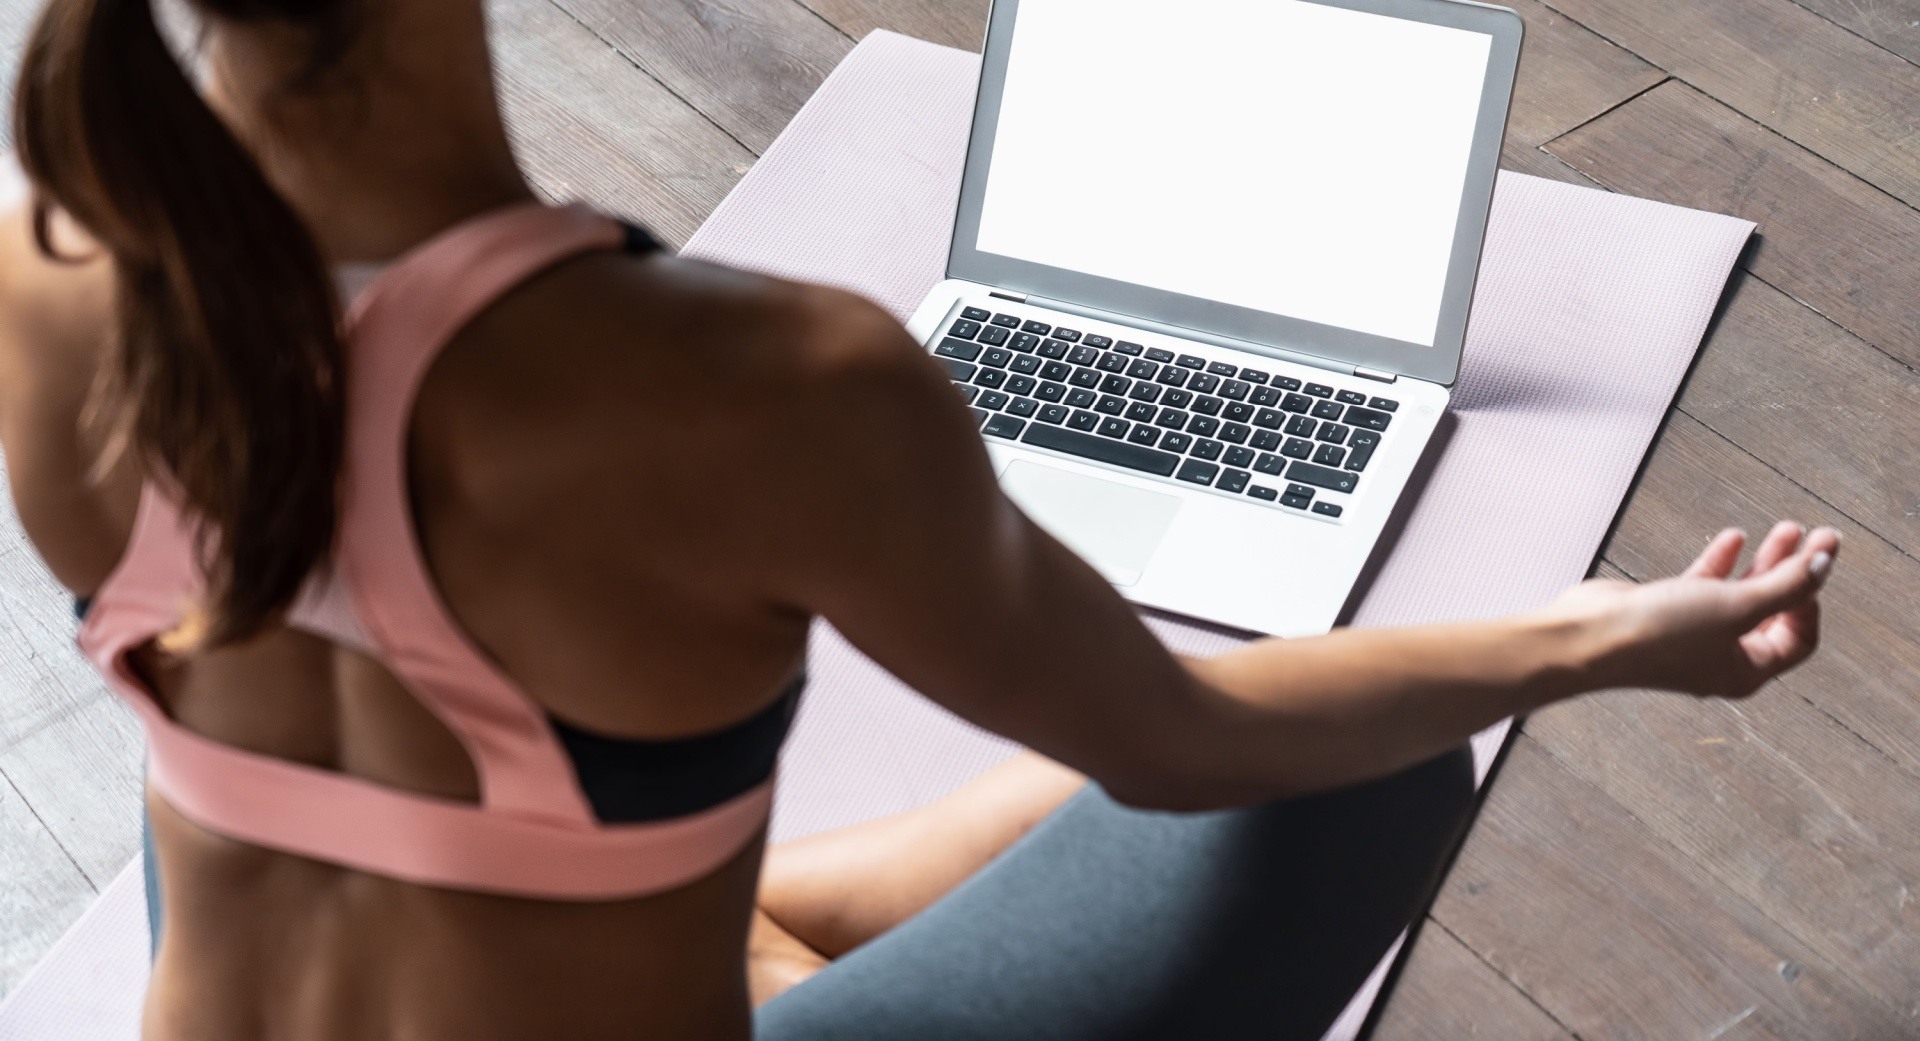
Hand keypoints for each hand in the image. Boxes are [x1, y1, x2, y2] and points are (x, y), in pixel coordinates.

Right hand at [1546, 521, 1839, 699]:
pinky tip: (1733, 538)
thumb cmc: (1658, 635)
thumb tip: (1825, 562)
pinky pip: (1706, 585)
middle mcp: (1721, 657)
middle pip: (1775, 613)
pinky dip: (1722, 562)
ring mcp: (1693, 634)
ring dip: (1765, 562)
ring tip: (1784, 530)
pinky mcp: (1666, 611)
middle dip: (1796, 573)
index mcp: (1744, 672)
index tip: (1816, 561)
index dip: (1812, 598)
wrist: (1588, 636)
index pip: (1798, 638)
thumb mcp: (1736, 608)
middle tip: (1816, 537)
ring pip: (1742, 595)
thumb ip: (1785, 585)